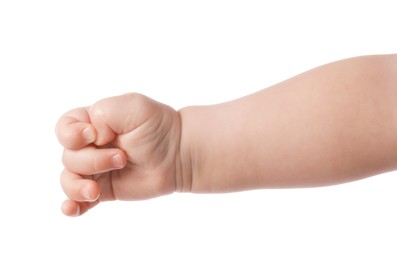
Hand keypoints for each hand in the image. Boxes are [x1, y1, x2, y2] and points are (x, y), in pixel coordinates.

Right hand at [56, 93, 181, 215]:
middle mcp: (90, 146)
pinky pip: (79, 200)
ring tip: (96, 190)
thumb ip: (101, 114)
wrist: (179, 154)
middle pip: (69, 157)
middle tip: (122, 158)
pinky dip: (72, 206)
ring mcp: (96, 169)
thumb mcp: (132, 106)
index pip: (65, 128)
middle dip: (93, 160)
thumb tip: (91, 140)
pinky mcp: (104, 189)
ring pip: (69, 180)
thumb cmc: (158, 126)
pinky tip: (72, 209)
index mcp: (93, 122)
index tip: (94, 135)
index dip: (71, 135)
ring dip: (78, 186)